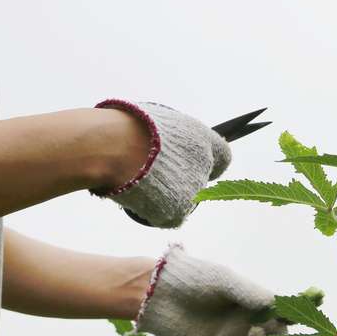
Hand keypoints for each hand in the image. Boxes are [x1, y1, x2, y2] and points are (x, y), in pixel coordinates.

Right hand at [93, 99, 231, 227]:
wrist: (114, 147)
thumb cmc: (128, 127)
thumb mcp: (158, 118)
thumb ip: (172, 134)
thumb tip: (165, 142)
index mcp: (202, 137)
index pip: (222, 155)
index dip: (207, 160)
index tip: (192, 163)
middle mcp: (204, 164)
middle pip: (198, 178)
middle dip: (181, 178)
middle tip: (156, 173)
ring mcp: (192, 189)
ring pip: (183, 199)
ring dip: (167, 195)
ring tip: (141, 183)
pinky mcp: (176, 210)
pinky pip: (168, 216)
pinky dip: (154, 211)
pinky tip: (139, 197)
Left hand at [134, 244, 284, 335]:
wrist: (157, 293)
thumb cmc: (192, 279)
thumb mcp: (222, 280)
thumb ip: (248, 292)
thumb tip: (274, 304)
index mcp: (251, 301)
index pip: (280, 311)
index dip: (293, 314)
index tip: (300, 315)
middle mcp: (245, 323)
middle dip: (279, 335)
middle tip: (271, 328)